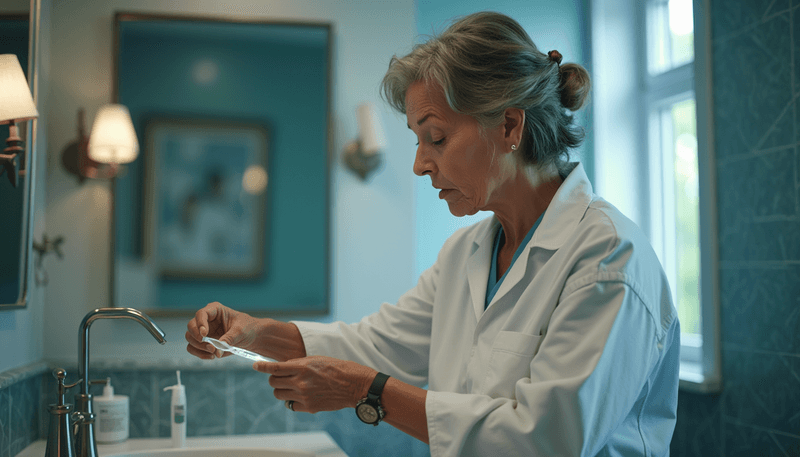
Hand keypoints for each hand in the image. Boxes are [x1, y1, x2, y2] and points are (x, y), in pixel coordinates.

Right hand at [185, 302, 260, 358]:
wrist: (252, 337)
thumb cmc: (247, 328)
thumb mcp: (240, 331)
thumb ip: (228, 339)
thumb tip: (217, 350)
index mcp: (215, 310)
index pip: (201, 314)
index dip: (200, 324)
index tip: (204, 335)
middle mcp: (206, 320)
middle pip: (191, 326)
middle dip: (198, 338)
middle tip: (210, 347)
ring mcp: (204, 332)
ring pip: (190, 338)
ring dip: (199, 347)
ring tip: (213, 352)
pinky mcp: (204, 343)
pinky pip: (194, 349)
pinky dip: (200, 354)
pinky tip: (212, 356)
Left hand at [253, 356, 375, 412]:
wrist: (354, 385)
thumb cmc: (338, 368)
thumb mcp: (316, 359)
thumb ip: (297, 364)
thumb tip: (282, 367)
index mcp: (302, 367)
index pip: (275, 368)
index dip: (262, 367)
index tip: (256, 365)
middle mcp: (300, 382)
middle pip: (273, 382)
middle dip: (274, 379)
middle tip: (282, 377)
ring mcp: (303, 396)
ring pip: (279, 394)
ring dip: (281, 390)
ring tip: (292, 386)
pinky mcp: (308, 407)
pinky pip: (290, 405)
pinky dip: (292, 400)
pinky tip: (300, 396)